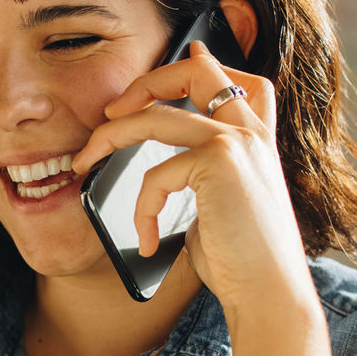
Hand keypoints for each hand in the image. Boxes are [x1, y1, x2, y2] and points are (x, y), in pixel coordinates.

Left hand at [71, 41, 313, 323]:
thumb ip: (203, 177)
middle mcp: (252, 131)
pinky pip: (155, 174)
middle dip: (145, 81)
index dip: (205, 62)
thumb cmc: (244, 263)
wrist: (270, 294)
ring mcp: (237, 141)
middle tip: (110, 113)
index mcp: (259, 140)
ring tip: (86, 162)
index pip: (240, 78)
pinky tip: (147, 241)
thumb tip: (169, 168)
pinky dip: (141, 210)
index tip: (172, 67)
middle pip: (196, 68)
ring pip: (156, 114)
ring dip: (109, 137)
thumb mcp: (222, 208)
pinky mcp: (218, 163)